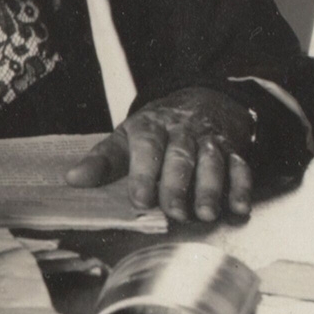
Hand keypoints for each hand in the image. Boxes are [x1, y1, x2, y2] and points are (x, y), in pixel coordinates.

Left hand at [65, 87, 254, 222]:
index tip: (139, 199)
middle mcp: (181, 132)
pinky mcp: (233, 151)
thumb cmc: (157, 129)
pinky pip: (240, 167)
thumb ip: (102, 160)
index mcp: (150, 127)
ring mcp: (209, 141)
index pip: (146, 147)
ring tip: (205, 213)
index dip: (143, 173)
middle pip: (180, 156)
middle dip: (177, 185)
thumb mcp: (126, 137)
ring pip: (211, 162)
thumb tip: (72, 180)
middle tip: (174, 211)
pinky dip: (241, 187)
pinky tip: (238, 208)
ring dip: (210, 188)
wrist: (201, 100)